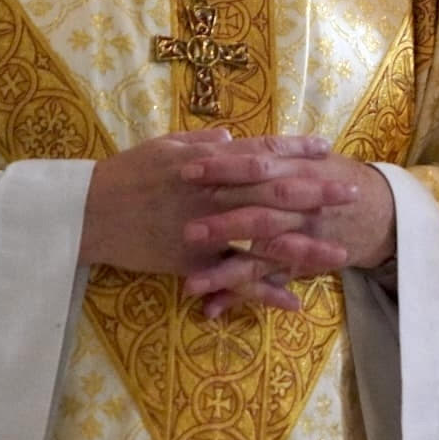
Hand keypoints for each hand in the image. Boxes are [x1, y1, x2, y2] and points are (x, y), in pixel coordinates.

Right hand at [79, 130, 368, 316]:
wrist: (85, 212)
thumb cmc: (123, 174)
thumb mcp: (162, 146)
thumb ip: (201, 142)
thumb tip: (232, 137)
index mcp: (209, 162)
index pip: (262, 151)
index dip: (296, 149)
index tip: (327, 148)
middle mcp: (214, 193)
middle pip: (275, 191)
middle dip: (318, 192)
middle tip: (353, 193)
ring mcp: (206, 229)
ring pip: (264, 238)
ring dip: (306, 246)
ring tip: (341, 253)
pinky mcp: (194, 261)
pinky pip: (234, 279)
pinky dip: (263, 291)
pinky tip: (293, 302)